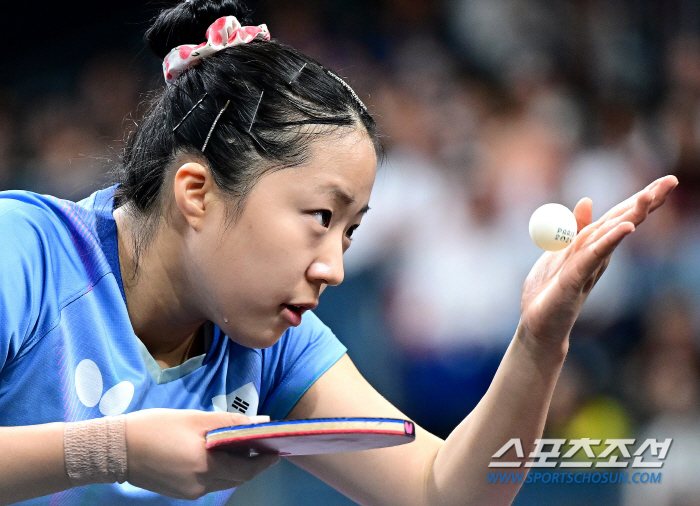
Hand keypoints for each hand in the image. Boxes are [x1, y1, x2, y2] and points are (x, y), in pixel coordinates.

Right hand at [125, 409, 278, 499]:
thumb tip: (261, 421)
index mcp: (205, 464)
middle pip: (237, 478)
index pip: (247, 469)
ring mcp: (190, 493)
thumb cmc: (157, 427)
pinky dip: (218, 471)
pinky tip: (215, 454)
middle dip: (252, 464)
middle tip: (261, 445)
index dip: (264, 461)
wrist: (117, 449)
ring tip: (240, 446)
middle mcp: (200, 484)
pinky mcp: (180, 494)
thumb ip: (230, 422)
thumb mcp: (195, 418)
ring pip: (223, 481)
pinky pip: (208, 483)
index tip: (277, 449)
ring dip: (235, 467)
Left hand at [519, 175, 677, 349]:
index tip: (667, 180)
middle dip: (646, 201)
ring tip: (649, 195)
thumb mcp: (560, 251)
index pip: (619, 216)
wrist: (538, 325)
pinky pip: (593, 256)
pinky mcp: (575, 279)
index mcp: (594, 245)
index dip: (641, 198)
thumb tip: (587, 200)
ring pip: (612, 234)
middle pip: (624, 221)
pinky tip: (625, 228)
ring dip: (630, 214)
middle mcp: (597, 254)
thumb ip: (574, 228)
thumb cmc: (551, 290)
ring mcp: (588, 266)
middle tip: (671, 181)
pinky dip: (609, 241)